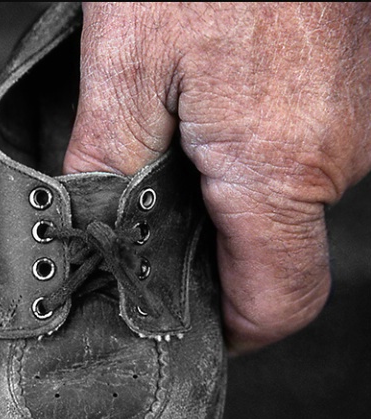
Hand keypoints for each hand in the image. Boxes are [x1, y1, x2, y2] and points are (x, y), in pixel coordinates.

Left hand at [64, 2, 370, 352]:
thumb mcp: (125, 68)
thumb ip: (107, 161)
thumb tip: (92, 225)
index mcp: (277, 166)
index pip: (277, 300)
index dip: (230, 332)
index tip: (186, 331)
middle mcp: (330, 155)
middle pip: (270, 253)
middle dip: (204, 253)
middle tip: (143, 224)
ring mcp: (345, 125)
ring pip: (276, 202)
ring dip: (219, 196)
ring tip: (166, 149)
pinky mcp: (338, 95)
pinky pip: (288, 155)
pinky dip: (240, 155)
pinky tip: (200, 114)